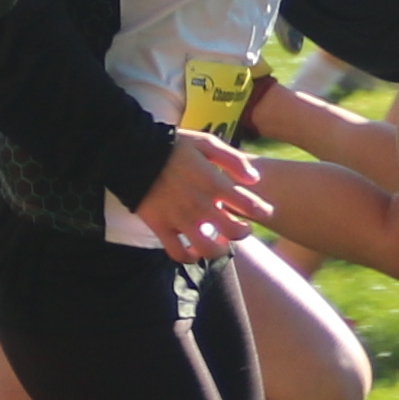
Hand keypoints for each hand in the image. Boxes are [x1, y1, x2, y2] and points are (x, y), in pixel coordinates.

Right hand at [128, 128, 266, 262]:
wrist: (134, 151)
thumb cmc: (173, 145)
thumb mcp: (206, 143)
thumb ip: (233, 160)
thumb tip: (254, 179)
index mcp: (214, 183)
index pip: (248, 205)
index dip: (262, 212)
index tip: (264, 212)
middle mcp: (200, 205)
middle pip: (233, 232)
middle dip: (243, 232)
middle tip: (241, 227)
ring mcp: (180, 219)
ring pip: (208, 249)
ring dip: (219, 249)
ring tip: (219, 242)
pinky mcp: (161, 227)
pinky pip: (178, 253)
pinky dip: (189, 256)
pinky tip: (193, 250)